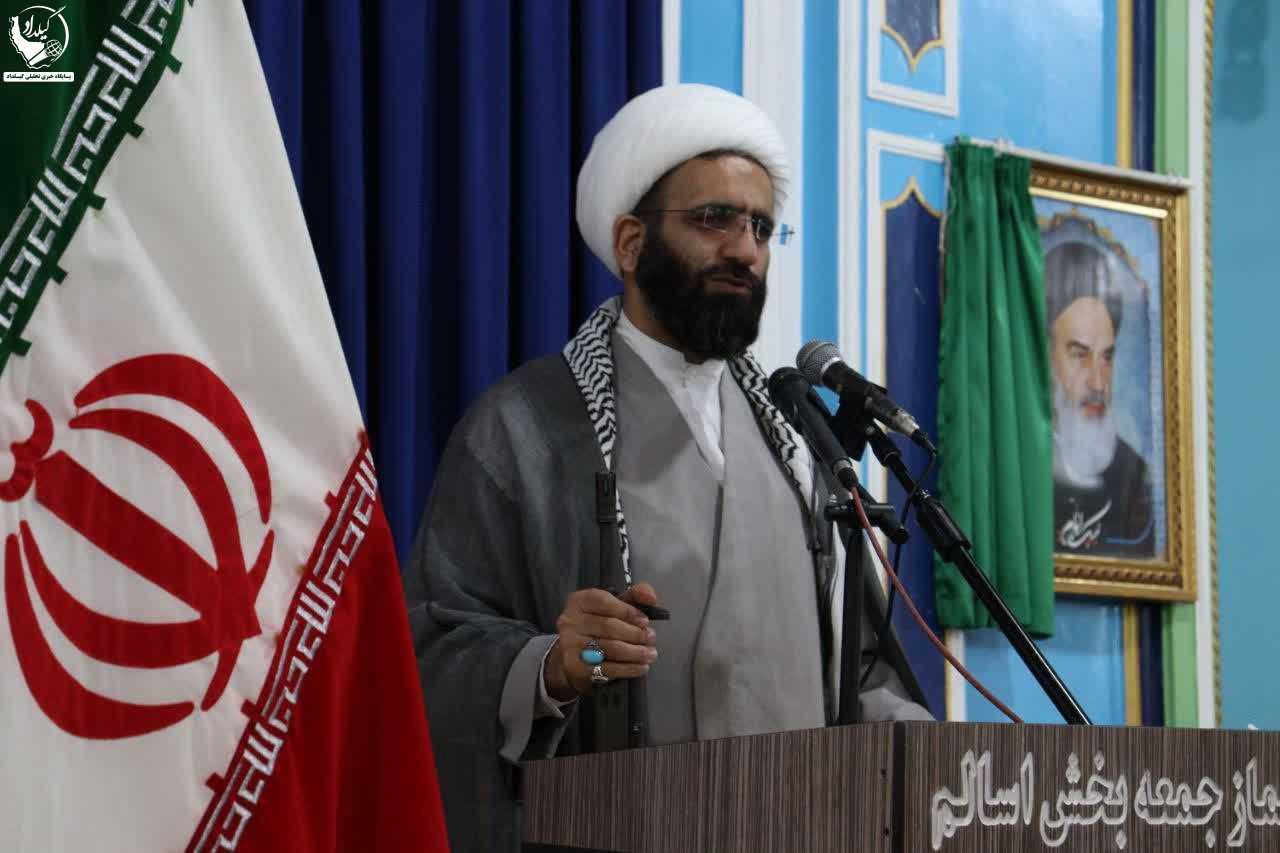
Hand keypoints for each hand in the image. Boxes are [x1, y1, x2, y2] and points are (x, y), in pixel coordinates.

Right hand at [543, 583, 659, 700]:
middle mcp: (570, 621)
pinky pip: (608, 668)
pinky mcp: (575, 667)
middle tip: (651, 638)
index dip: (627, 611)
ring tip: (651, 654)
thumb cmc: (599, 626)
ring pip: (611, 648)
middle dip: (636, 633)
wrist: (575, 657)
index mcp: (579, 601)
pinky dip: (629, 668)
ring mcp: (570, 645)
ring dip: (636, 652)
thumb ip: (634, 596)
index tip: (645, 621)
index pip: (603, 601)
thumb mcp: (614, 606)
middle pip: (609, 626)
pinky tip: (641, 667)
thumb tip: (651, 598)